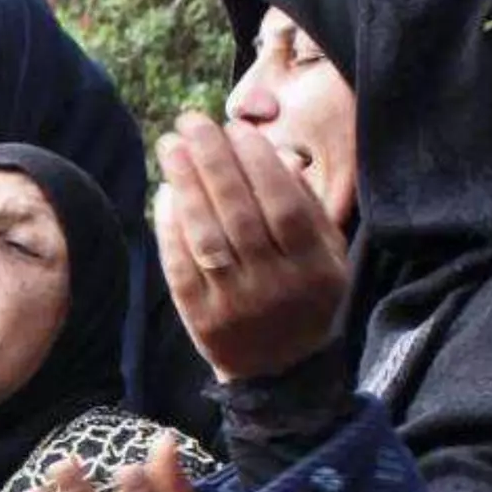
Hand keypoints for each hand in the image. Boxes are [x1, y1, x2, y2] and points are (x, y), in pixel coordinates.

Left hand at [155, 113, 349, 381]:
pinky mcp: (200, 317)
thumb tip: (277, 154)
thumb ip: (307, 206)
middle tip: (192, 122)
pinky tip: (165, 193)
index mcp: (314, 268)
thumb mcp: (326, 255)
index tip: (236, 128)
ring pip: (207, 238)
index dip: (259, 165)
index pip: (285, 207)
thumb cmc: (303, 294)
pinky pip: (180, 266)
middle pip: (240, 216)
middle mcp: (275, 287)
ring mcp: (235, 304)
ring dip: (186, 187)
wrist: (279, 369)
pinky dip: (170, 227)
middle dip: (213, 162)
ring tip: (171, 146)